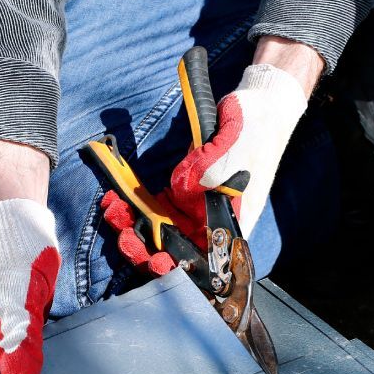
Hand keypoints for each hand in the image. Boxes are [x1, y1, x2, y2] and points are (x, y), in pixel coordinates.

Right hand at [0, 140, 57, 373]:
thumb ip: (19, 343)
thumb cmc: (12, 247)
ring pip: (11, 342)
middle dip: (22, 349)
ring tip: (32, 302)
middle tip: (36, 319)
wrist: (14, 208)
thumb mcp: (20, 299)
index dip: (12, 372)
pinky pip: (17, 326)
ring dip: (29, 332)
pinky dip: (30, 318)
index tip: (35, 363)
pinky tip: (34, 299)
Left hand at [101, 41, 314, 273]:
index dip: (180, 266)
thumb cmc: (255, 132)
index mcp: (235, 222)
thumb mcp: (231, 153)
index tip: (156, 261)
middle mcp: (216, 221)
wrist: (260, 107)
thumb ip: (206, 175)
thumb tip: (181, 190)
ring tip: (114, 211)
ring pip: (162, 228)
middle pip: (178, 248)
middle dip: (147, 247)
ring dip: (135, 224)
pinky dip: (137, 204)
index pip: (206, 259)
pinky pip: (157, 206)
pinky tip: (117, 197)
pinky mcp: (185, 192)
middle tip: (124, 237)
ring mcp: (199, 207)